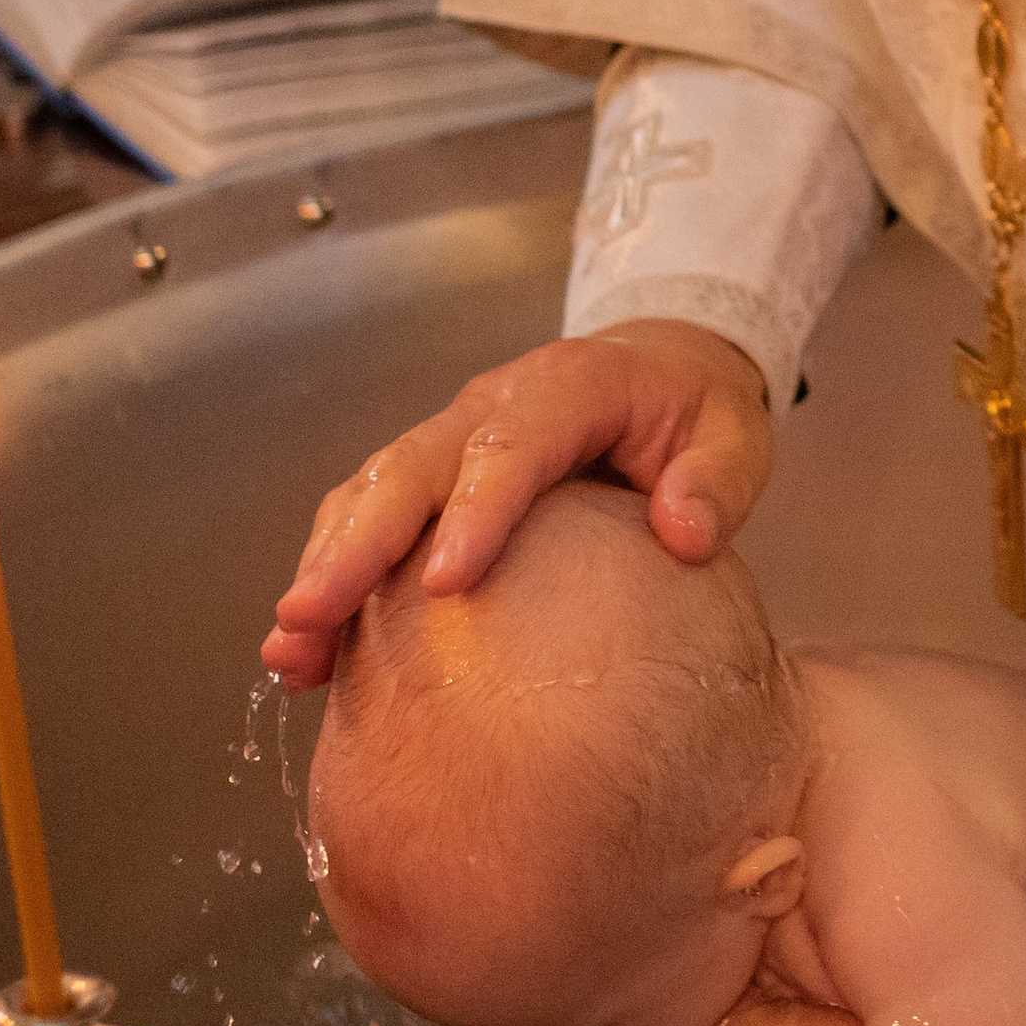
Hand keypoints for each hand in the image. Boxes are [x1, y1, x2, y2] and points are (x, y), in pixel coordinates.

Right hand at [262, 318, 773, 686]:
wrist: (662, 370)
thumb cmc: (695, 411)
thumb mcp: (735, 434)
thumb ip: (717, 481)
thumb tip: (683, 535)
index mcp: (566, 386)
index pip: (509, 444)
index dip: (475, 509)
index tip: (448, 582)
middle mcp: (490, 404)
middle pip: (409, 468)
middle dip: (356, 543)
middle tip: (311, 613)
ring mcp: (450, 438)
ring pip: (370, 493)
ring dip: (325, 566)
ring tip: (290, 647)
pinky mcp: (431, 479)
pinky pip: (367, 519)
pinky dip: (333, 579)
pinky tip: (307, 655)